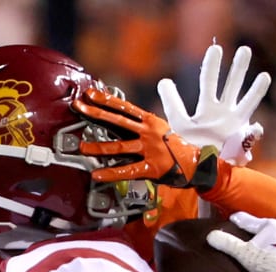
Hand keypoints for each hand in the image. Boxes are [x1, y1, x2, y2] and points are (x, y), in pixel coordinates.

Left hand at [76, 89, 219, 189]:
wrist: (196, 164)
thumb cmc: (176, 148)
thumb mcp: (160, 130)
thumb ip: (142, 125)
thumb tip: (124, 120)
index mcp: (149, 121)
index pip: (124, 107)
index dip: (106, 99)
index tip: (90, 93)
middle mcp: (148, 132)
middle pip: (118, 121)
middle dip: (96, 113)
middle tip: (79, 108)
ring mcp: (149, 150)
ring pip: (120, 147)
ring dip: (99, 148)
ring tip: (83, 148)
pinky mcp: (151, 168)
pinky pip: (127, 171)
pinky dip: (111, 173)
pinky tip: (98, 174)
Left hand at [158, 43, 269, 165]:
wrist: (199, 172)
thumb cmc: (188, 148)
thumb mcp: (178, 123)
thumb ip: (172, 102)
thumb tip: (164, 81)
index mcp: (207, 107)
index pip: (209, 81)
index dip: (212, 66)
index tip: (216, 48)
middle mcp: (223, 113)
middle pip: (233, 86)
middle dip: (239, 68)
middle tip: (245, 49)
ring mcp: (235, 126)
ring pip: (248, 103)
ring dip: (256, 91)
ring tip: (264, 76)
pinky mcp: (242, 143)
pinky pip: (251, 136)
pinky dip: (255, 132)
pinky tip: (256, 127)